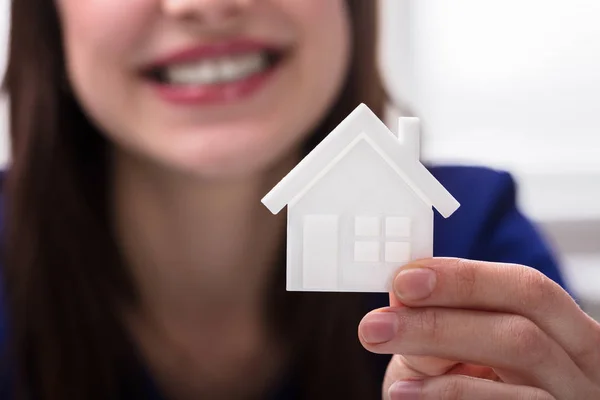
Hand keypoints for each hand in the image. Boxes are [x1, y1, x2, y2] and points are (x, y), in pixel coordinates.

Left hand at [358, 258, 599, 398]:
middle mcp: (579, 364)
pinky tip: (404, 393)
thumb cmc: (470, 389)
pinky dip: (446, 394)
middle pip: (525, 321)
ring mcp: (571, 399)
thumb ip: (437, 323)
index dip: (464, 278)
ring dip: (437, 340)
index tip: (404, 279)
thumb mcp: (452, 353)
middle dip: (446, 311)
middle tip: (379, 320)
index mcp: (562, 330)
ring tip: (379, 340)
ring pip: (520, 351)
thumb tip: (404, 296)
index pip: (525, 288)